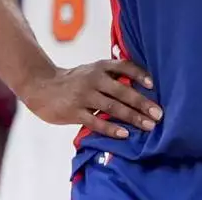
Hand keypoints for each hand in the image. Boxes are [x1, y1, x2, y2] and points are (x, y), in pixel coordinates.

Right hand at [21, 60, 161, 139]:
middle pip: (122, 91)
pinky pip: (96, 122)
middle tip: (159, 114)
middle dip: (142, 103)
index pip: (124, 66)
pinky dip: (111, 128)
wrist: (41, 87)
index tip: (153, 85)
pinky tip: (124, 134)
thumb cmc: (73, 81)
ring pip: (112, 107)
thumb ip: (111, 76)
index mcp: (100, 67)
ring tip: (148, 126)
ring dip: (132, 117)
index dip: (139, 74)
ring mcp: (84, 96)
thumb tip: (140, 85)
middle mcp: (94, 79)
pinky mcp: (74, 112)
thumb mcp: (91, 71)